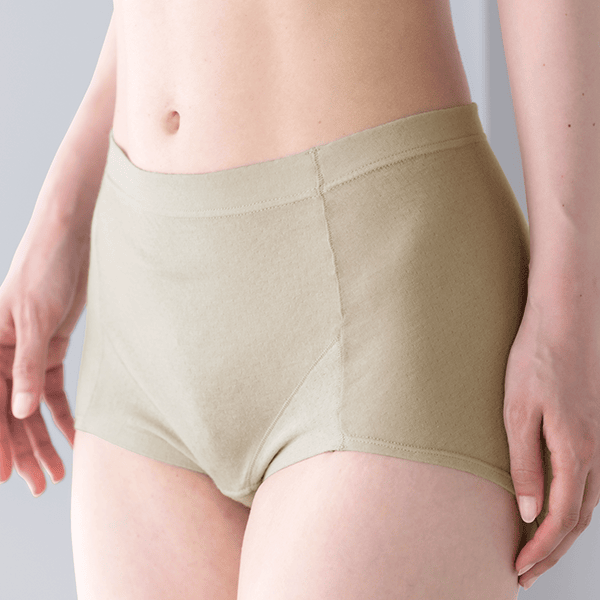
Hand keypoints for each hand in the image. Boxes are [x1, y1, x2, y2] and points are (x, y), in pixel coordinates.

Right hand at [0, 214, 89, 495]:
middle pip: (11, 415)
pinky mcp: (52, 349)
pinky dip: (66, 414)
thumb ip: (27, 364)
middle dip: (25, 451)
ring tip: (59, 472)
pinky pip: (54, 390)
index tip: (8, 477)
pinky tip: (77, 437)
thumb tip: (19, 412)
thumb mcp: (35, 316)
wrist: (71, 239)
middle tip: (42, 485)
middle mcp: (4, 357)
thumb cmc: (46, 268)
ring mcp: (28, 355)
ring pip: (32, 408)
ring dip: (45, 439)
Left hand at [503, 298, 599, 589]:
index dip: (541, 548)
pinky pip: (588, 481)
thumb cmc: (536, 361)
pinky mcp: (592, 429)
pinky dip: (573, 507)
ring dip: (563, 532)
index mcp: (575, 451)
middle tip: (526, 573)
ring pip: (586, 503)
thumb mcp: (518, 412)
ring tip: (538, 550)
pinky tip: (558, 508)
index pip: (561, 518)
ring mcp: (598, 440)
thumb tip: (527, 511)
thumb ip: (524, 464)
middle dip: (552, 550)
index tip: (520, 570)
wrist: (565, 320)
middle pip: (578, 519)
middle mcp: (594, 452)